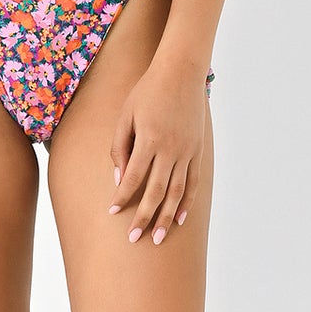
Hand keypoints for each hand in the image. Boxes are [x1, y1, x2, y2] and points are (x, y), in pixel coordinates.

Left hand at [106, 53, 207, 244]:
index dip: (122, 197)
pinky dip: (186, 202)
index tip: (112, 213)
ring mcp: (187, 151)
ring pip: (177, 192)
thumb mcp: (126, 115)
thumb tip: (119, 177)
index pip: (132, 177)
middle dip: (144, 217)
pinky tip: (179, 218)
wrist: (181, 72)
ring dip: (166, 217)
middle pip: (155, 191)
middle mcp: (170, 149)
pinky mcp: (197, 151)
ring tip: (158, 237)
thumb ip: (120, 146)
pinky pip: (193, 182)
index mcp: (149, 139)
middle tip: (135, 239)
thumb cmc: (147, 91)